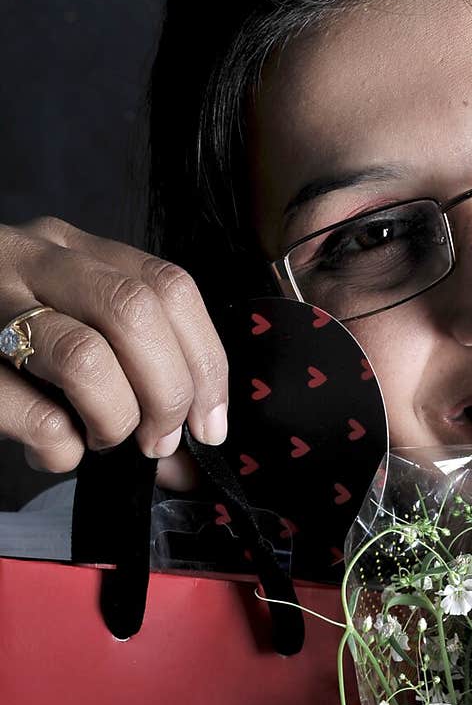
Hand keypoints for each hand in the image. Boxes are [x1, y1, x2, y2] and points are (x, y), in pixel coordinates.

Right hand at [0, 216, 227, 471]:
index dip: (205, 363)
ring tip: (101, 440)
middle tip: (157, 441)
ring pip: (87, 359)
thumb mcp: (63, 332)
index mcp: (69, 249)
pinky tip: (50, 448)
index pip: (168, 286)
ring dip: (115, 419)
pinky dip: (62, 451)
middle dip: (169, 393)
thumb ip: (130, 371)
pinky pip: (39, 419)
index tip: (210, 424)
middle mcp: (29, 261)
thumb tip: (193, 456)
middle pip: (137, 313)